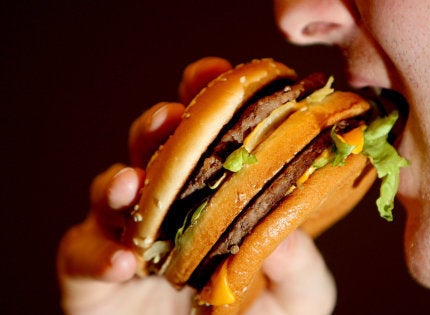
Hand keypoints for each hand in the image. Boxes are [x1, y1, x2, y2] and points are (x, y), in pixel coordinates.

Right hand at [57, 57, 336, 314]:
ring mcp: (129, 239)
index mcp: (218, 199)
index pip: (210, 138)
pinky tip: (125, 259)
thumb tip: (287, 238)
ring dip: (117, 180)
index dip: (208, 101)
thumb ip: (302, 272)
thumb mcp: (297, 301)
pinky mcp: (92, 278)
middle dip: (157, 127)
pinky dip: (98, 252)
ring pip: (109, 192)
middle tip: (169, 118)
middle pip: (154, 151)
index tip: (215, 74)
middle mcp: (172, 209)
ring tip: (132, 182)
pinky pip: (81, 255)